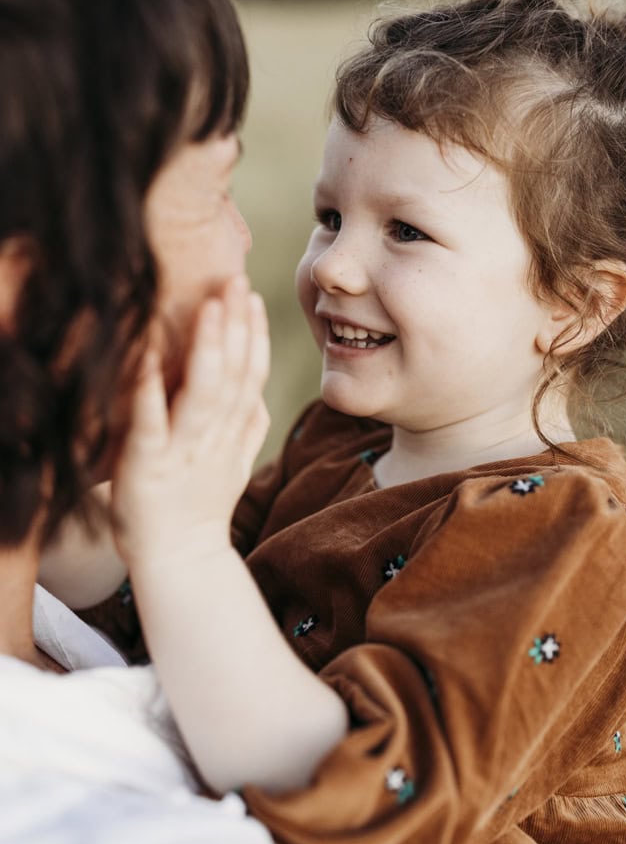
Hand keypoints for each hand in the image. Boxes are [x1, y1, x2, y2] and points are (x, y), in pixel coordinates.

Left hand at [112, 276, 269, 566]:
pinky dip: (151, 391)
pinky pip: (151, 424)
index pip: (253, 376)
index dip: (255, 336)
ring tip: (210, 306)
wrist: (180, 561)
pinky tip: (148, 357)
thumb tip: (260, 391)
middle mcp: (214, 438)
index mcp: (234, 433)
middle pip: (235, 376)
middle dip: (237, 327)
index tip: (252, 298)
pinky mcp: (147, 467)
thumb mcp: (236, 464)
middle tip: (235, 282)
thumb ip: (250, 426)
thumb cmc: (202, 507)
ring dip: (210, 349)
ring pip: (206, 395)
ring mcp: (183, 453)